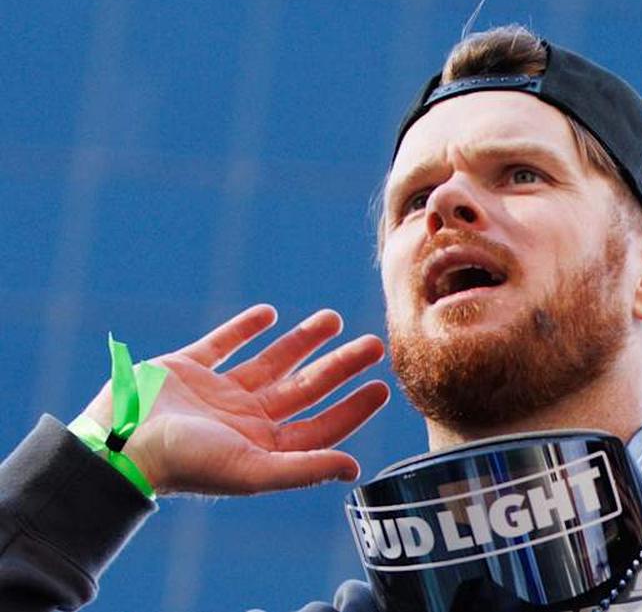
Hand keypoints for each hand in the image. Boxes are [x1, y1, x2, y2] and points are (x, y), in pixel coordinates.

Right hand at [77, 304, 388, 495]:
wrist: (118, 443)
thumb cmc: (187, 464)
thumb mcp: (251, 469)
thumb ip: (305, 468)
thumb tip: (356, 469)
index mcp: (263, 445)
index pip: (321, 425)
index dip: (353, 408)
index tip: (382, 385)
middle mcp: (245, 419)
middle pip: (305, 389)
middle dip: (339, 366)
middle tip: (372, 344)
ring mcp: (216, 393)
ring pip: (270, 362)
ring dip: (301, 342)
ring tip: (332, 319)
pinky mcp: (186, 368)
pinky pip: (222, 344)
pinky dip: (245, 328)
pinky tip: (270, 313)